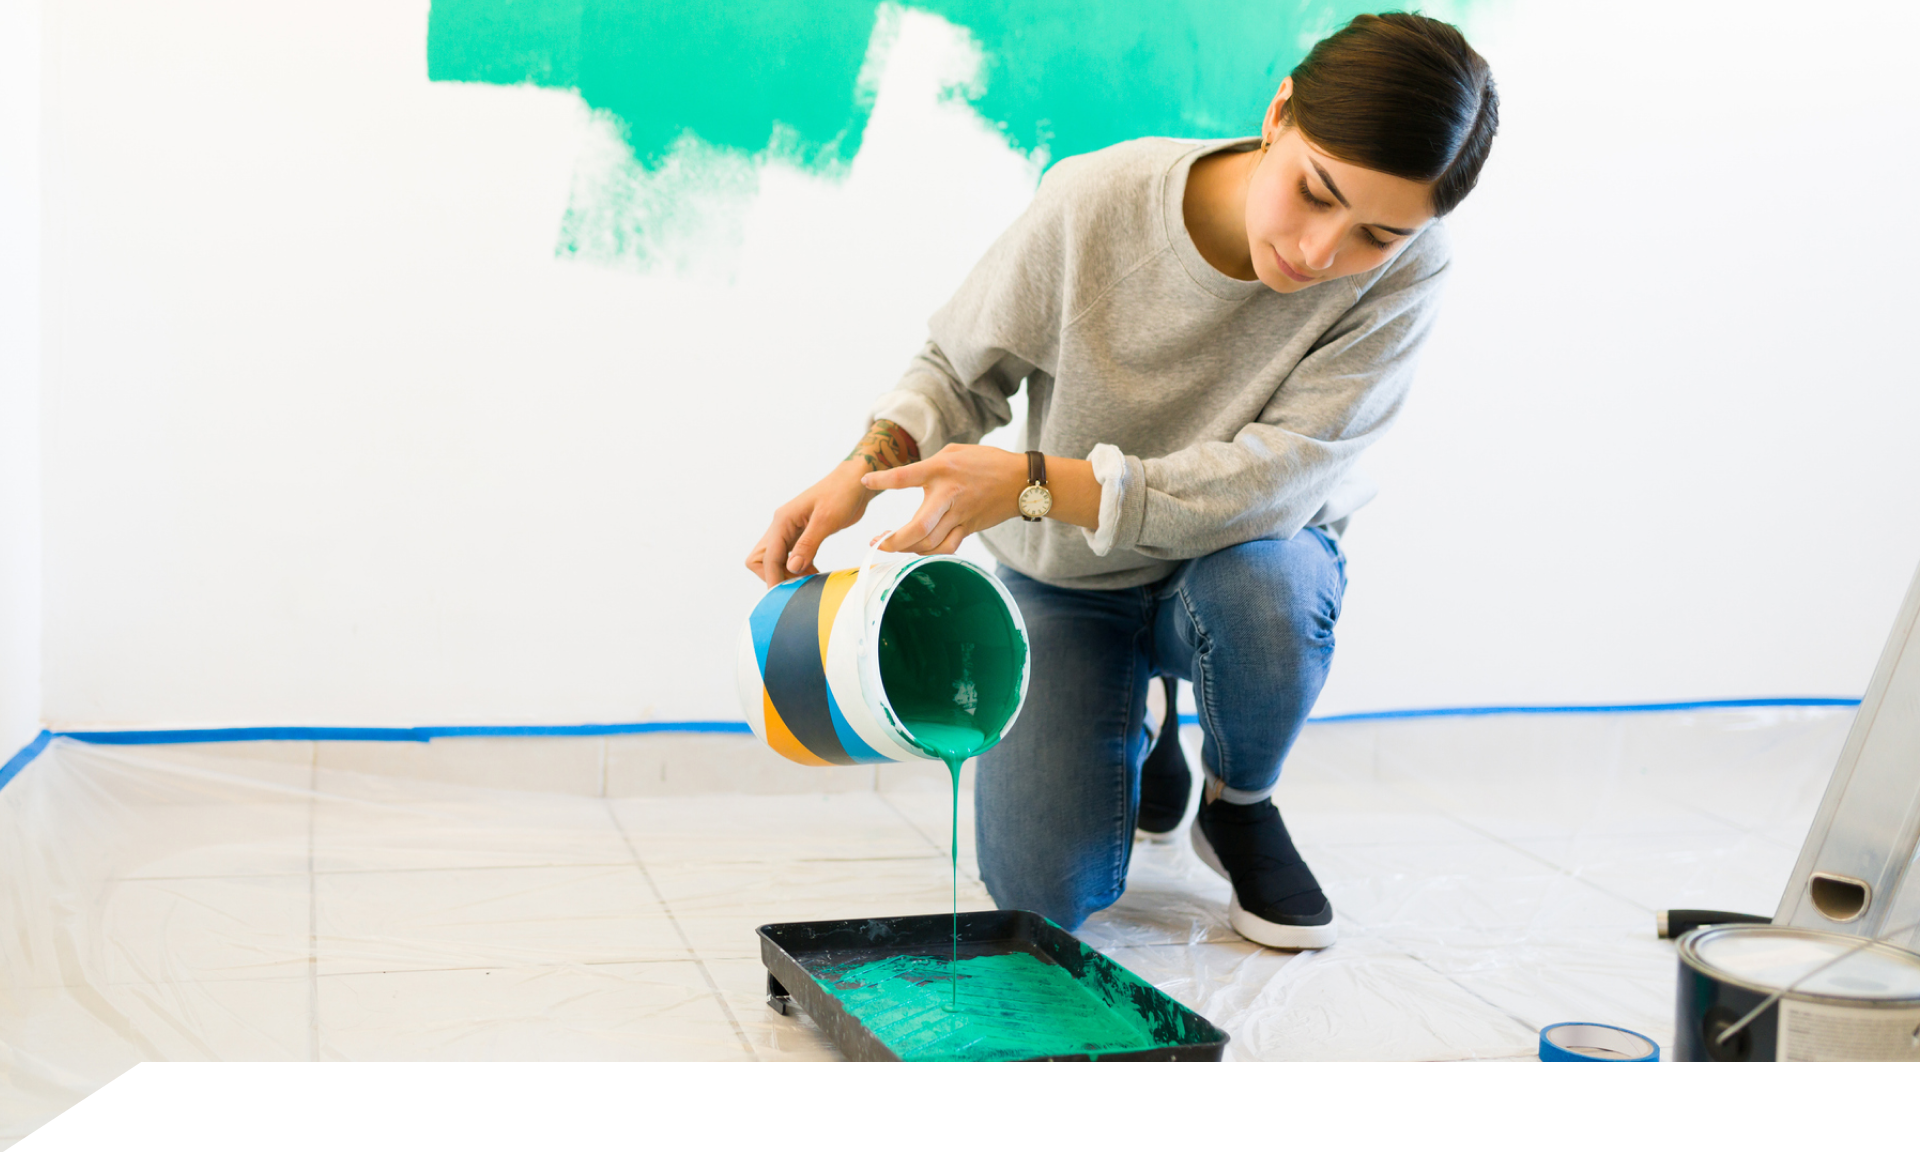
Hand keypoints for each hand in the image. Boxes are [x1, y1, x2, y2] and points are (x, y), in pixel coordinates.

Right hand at [744, 460, 874, 587]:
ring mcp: (791, 530)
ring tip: (808, 582)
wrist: (856, 481)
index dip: (773, 578)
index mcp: (783, 520)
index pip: (768, 556)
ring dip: (788, 573)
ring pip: (776, 558)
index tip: (782, 597)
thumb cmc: (842, 494)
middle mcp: (782, 525)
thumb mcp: (826, 520)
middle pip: (763, 558)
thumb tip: (792, 568)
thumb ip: (808, 544)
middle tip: (796, 586)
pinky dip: (799, 567)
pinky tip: (814, 573)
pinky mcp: (803, 534)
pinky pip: (791, 556)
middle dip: (775, 575)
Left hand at [860, 444, 1027, 554]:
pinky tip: (918, 549)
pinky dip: (929, 553)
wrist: (1020, 481)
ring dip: (908, 549)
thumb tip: (909, 476)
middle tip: (877, 543)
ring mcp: (960, 515)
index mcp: (941, 469)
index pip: (905, 477)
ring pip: (930, 543)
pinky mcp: (968, 528)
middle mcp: (949, 494)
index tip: (866, 481)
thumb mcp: (955, 451)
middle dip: (894, 541)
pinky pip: (946, 548)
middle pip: (918, 527)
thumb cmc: (986, 462)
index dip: (883, 480)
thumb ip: (931, 463)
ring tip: (893, 545)